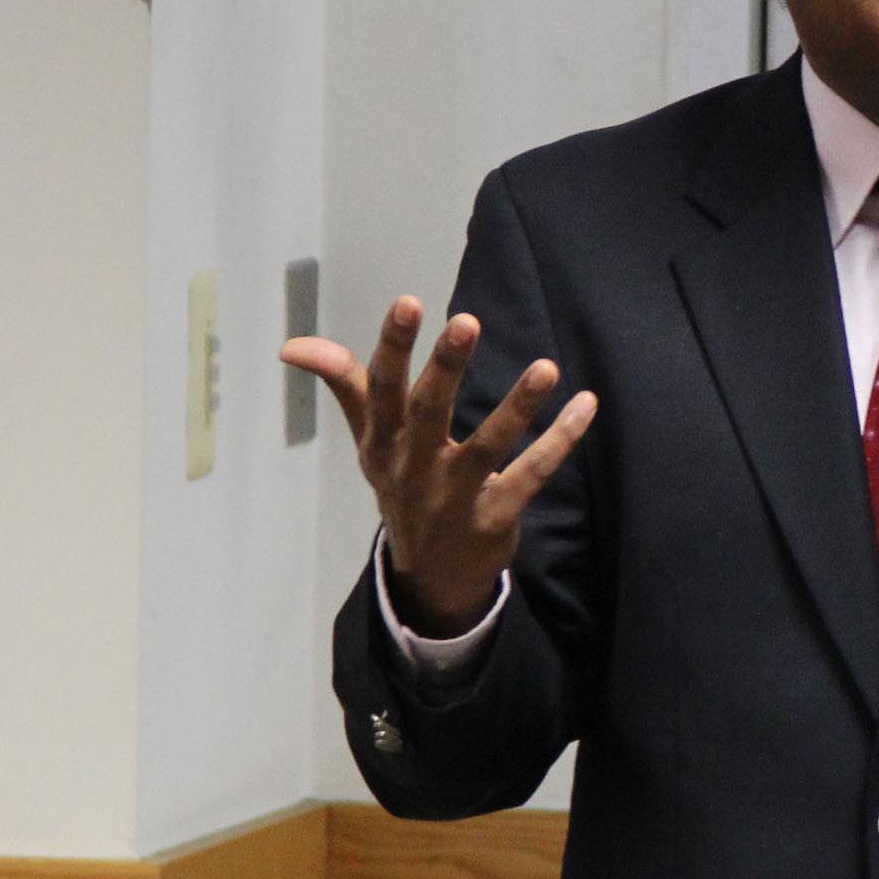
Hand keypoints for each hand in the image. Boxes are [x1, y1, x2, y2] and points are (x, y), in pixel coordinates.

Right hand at [280, 295, 596, 634]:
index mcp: (382, 442)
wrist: (429, 576)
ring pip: (488, 448)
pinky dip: (561, 440)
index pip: (381, 389)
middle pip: (428, 413)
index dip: (393, 347)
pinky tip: (586, 404)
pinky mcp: (495, 517)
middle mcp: (413, 467)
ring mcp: (454, 496)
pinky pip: (532, 475)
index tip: (407, 302)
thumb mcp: (371, 441)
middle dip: (446, 367)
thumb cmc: (403, 485)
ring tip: (547, 367)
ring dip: (518, 407)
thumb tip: (292, 345)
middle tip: (466, 321)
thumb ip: (347, 386)